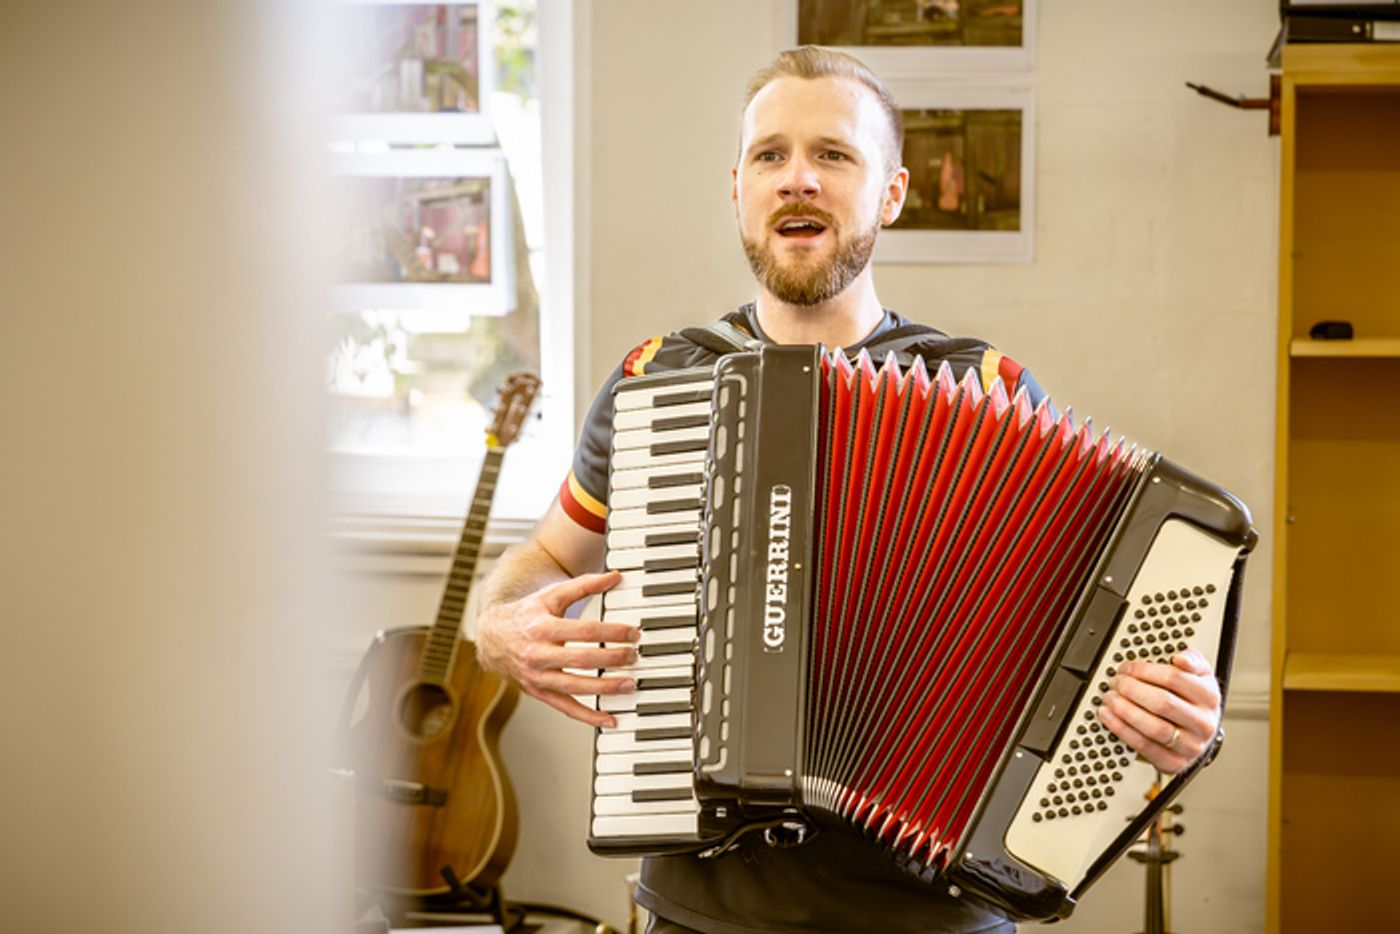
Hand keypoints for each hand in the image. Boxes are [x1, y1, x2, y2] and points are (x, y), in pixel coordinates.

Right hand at [476, 570, 638, 727]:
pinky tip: (610, 720)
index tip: (633, 633)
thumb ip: (584, 585)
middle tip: (634, 656)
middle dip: (613, 658)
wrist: (493, 638)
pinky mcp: (540, 693)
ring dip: (606, 688)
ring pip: (576, 687)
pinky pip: (566, 708)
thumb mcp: (552, 596)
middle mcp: (539, 654)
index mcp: (543, 628)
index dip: (613, 632)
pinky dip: (589, 717)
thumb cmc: (527, 615)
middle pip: (583, 659)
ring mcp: (538, 677)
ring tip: (629, 684)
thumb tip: (614, 576)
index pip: (585, 631)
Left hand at [1096, 649, 1220, 773]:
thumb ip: (1192, 660)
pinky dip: (1122, 730)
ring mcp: (1190, 745)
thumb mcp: (1200, 676)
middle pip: (1162, 703)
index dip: (1145, 671)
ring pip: (1153, 727)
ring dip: (1125, 710)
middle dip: (1132, 689)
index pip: (1174, 678)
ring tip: (1110, 698)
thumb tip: (1181, 658)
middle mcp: (1203, 723)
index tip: (1128, 667)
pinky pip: (1144, 747)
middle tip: (1116, 682)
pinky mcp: (1174, 763)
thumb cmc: (1194, 702)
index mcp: (1209, 697)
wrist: (1198, 735)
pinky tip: (1109, 717)